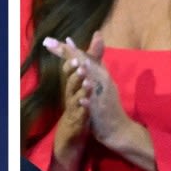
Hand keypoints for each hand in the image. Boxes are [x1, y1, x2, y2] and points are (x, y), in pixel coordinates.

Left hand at [42, 32, 157, 170]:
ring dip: (84, 74)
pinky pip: (93, 107)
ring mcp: (102, 97)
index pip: (82, 58)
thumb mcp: (100, 82)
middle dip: (72, 54)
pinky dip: (87, 102)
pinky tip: (81, 99)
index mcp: (100, 75)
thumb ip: (95, 63)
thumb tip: (95, 41)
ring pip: (92, 83)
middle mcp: (102, 82)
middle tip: (56, 44)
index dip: (68, 50)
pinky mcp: (101, 113)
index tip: (52, 41)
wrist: (118, 129)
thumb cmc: (107, 105)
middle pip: (86, 65)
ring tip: (75, 64)